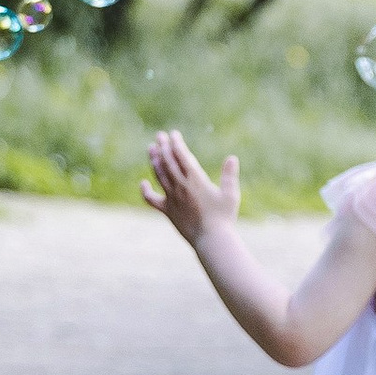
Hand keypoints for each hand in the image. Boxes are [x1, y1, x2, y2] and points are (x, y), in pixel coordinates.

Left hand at [141, 128, 241, 245]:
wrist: (211, 240)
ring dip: (154, 160)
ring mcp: (172, 198)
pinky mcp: (167, 211)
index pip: (182, 156)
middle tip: (160, 135)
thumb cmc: (224, 218)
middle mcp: (180, 186)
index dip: (176, 143)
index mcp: (195, 179)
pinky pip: (152, 199)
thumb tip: (232, 158)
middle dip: (163, 147)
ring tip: (151, 148)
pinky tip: (143, 183)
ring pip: (159, 175)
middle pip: (168, 162)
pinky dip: (145, 191)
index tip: (173, 134)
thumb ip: (230, 175)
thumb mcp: (230, 194)